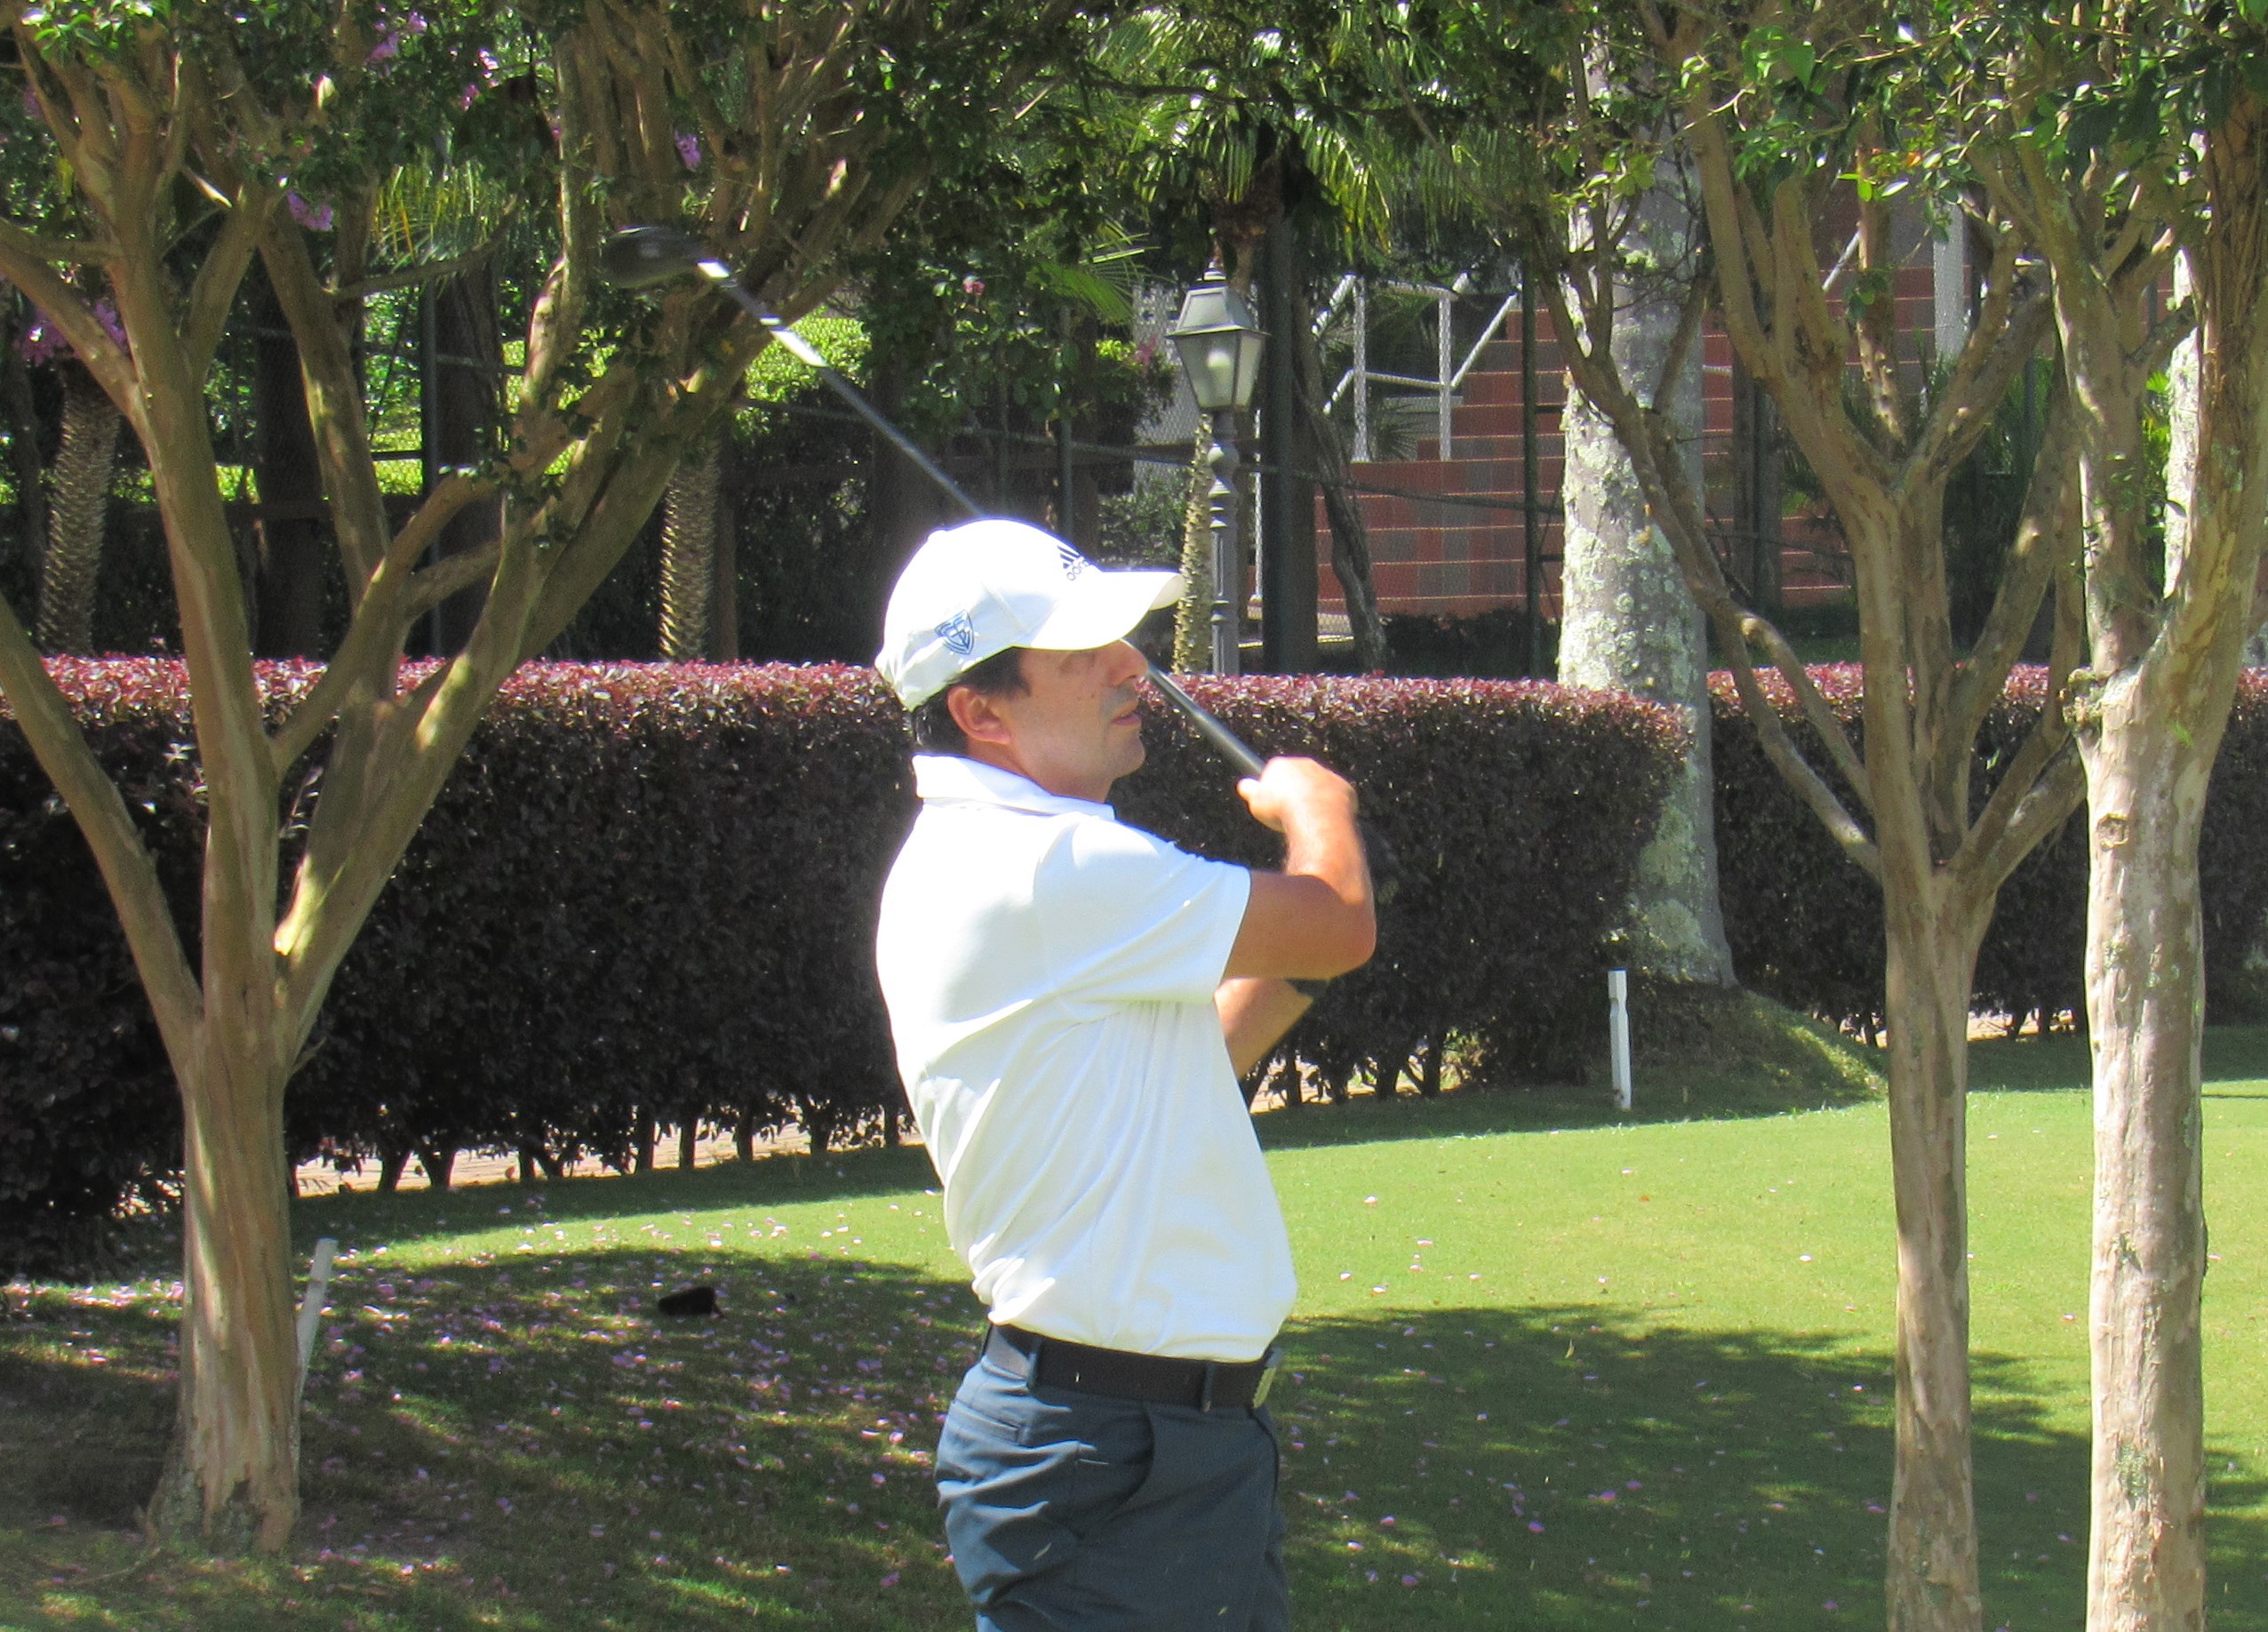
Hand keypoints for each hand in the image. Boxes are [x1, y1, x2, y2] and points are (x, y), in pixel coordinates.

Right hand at [1236, 757, 1357, 836]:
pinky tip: (1326, 821)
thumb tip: (1243, 785)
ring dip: (1314, 800)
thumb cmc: (1282, 810)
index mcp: (1282, 764)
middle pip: (1298, 776)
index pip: (1275, 771)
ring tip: (1308, 821)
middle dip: (1295, 791)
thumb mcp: (1257, 803)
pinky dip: (1332, 808)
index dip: (1273, 788)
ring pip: (1319, 787)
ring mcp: (1327, 775)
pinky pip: (1337, 797)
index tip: (1273, 803)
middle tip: (1289, 813)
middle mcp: (1306, 764)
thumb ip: (1251, 792)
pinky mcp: (1344, 788)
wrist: (1316, 816)